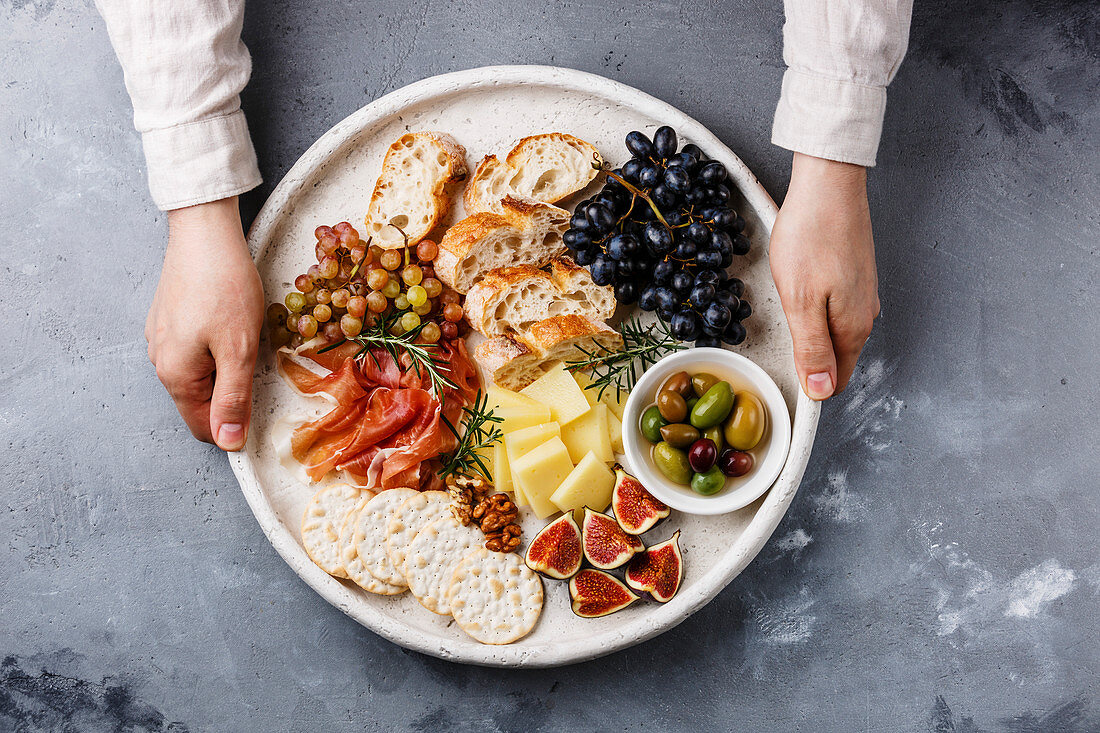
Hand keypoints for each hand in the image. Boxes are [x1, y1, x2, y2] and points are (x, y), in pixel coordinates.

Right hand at [145, 197, 263, 448]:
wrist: (204, 232)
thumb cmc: (224, 288)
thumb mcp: (238, 351)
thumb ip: (232, 399)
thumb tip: (228, 442)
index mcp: (175, 376)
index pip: (204, 427)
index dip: (235, 426)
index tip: (262, 407)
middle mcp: (160, 361)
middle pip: (201, 401)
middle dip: (233, 392)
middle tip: (257, 360)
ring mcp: (161, 338)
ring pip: (200, 373)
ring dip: (226, 366)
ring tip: (245, 337)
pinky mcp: (168, 318)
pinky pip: (195, 348)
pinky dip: (216, 345)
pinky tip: (231, 321)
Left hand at [769, 153, 879, 399]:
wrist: (829, 184)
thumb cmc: (811, 237)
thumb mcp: (801, 302)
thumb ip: (812, 349)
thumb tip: (822, 392)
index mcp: (853, 328)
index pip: (836, 380)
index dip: (810, 386)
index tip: (783, 375)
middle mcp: (865, 314)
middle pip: (835, 357)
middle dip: (808, 357)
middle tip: (778, 330)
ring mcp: (862, 294)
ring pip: (834, 331)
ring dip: (809, 329)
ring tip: (788, 302)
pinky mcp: (855, 275)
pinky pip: (834, 307)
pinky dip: (815, 306)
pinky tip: (800, 286)